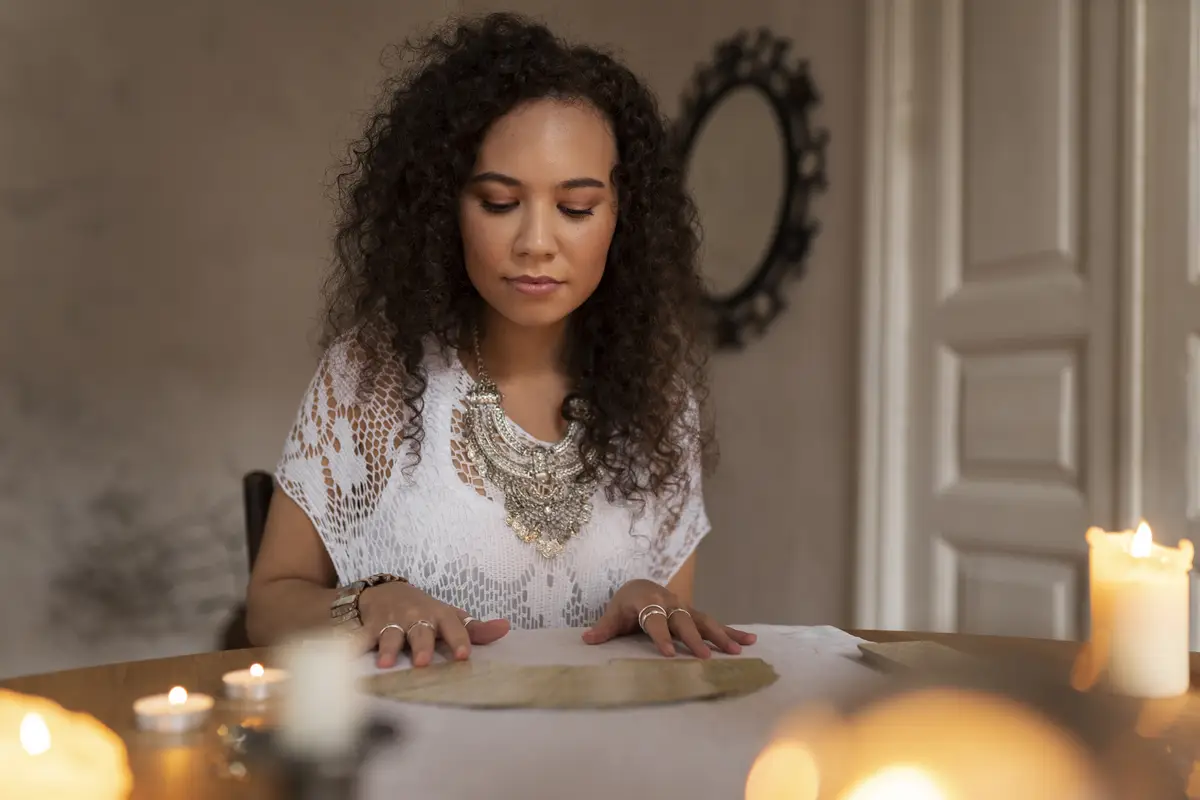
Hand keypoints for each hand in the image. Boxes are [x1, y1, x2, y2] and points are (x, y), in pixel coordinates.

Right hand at [358, 581, 509, 667]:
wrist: (384, 591)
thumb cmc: (423, 611)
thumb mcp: (448, 616)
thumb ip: (475, 629)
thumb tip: (506, 629)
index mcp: (438, 615)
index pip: (453, 625)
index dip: (459, 639)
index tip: (464, 656)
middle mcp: (415, 617)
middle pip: (420, 631)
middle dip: (422, 645)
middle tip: (424, 663)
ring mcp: (390, 621)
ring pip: (390, 635)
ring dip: (388, 648)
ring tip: (386, 664)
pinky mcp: (367, 628)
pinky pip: (360, 638)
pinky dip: (354, 647)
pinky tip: (350, 657)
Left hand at [581, 579, 755, 657]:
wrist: (641, 586)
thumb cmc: (626, 604)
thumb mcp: (613, 613)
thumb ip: (604, 628)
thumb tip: (587, 640)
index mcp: (648, 602)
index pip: (654, 620)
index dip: (660, 636)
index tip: (668, 654)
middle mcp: (670, 603)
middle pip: (683, 620)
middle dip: (694, 638)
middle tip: (705, 656)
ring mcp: (685, 608)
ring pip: (704, 620)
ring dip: (721, 635)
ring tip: (737, 651)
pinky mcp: (695, 614)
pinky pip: (715, 623)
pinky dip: (732, 631)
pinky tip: (749, 641)